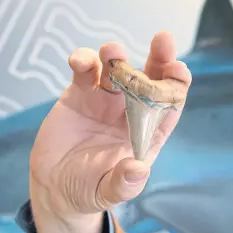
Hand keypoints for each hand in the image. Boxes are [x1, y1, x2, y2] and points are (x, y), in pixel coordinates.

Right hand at [29, 31, 191, 219]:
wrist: (54, 186)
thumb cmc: (88, 189)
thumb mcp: (107, 192)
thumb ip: (123, 184)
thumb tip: (138, 170)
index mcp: (146, 134)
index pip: (168, 106)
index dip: (176, 86)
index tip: (178, 70)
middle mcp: (129, 113)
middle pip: (149, 80)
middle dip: (159, 58)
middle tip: (163, 40)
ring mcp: (105, 101)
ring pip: (116, 70)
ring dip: (116, 57)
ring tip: (112, 52)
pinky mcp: (79, 95)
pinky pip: (84, 72)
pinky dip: (83, 62)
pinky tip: (80, 61)